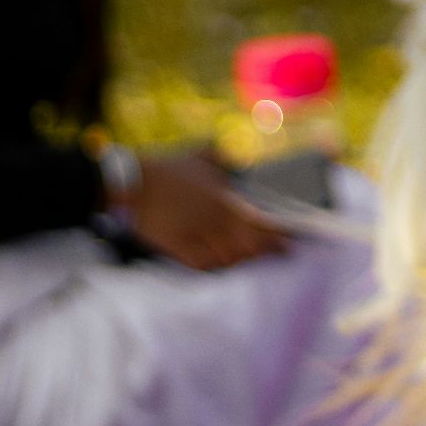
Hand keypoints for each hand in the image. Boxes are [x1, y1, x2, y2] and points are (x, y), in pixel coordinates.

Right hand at [123, 148, 288, 270]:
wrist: (134, 184)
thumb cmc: (170, 169)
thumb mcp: (203, 158)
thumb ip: (227, 159)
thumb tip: (244, 158)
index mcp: (225, 201)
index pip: (260, 225)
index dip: (278, 237)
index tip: (291, 243)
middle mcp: (215, 222)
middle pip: (249, 247)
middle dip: (266, 252)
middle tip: (279, 254)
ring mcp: (196, 236)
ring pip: (228, 258)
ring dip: (243, 260)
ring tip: (255, 260)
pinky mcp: (177, 248)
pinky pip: (203, 265)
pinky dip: (216, 267)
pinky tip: (224, 265)